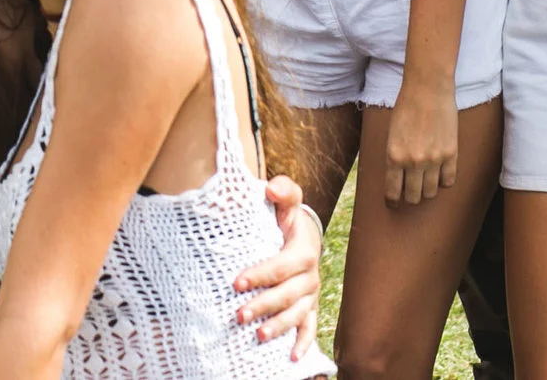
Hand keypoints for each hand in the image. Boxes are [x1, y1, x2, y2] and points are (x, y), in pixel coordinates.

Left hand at [233, 174, 321, 351]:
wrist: (303, 233)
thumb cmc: (287, 217)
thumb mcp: (286, 199)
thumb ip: (282, 190)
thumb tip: (271, 189)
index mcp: (303, 251)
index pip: (281, 266)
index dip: (260, 274)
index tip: (236, 282)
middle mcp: (310, 276)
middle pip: (287, 294)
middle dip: (263, 305)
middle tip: (239, 315)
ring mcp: (310, 294)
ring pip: (296, 314)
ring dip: (278, 326)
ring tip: (258, 336)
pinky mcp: (309, 307)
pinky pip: (309, 327)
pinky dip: (303, 343)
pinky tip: (292, 357)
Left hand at [383, 78, 458, 205]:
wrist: (428, 89)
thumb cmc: (406, 107)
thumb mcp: (392, 134)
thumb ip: (395, 156)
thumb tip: (397, 178)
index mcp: (394, 156)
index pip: (393, 192)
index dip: (392, 201)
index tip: (393, 202)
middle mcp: (413, 162)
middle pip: (413, 196)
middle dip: (410, 197)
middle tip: (410, 192)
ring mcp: (434, 160)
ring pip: (431, 192)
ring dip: (426, 191)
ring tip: (425, 183)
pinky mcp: (451, 154)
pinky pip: (449, 181)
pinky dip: (443, 181)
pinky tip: (440, 175)